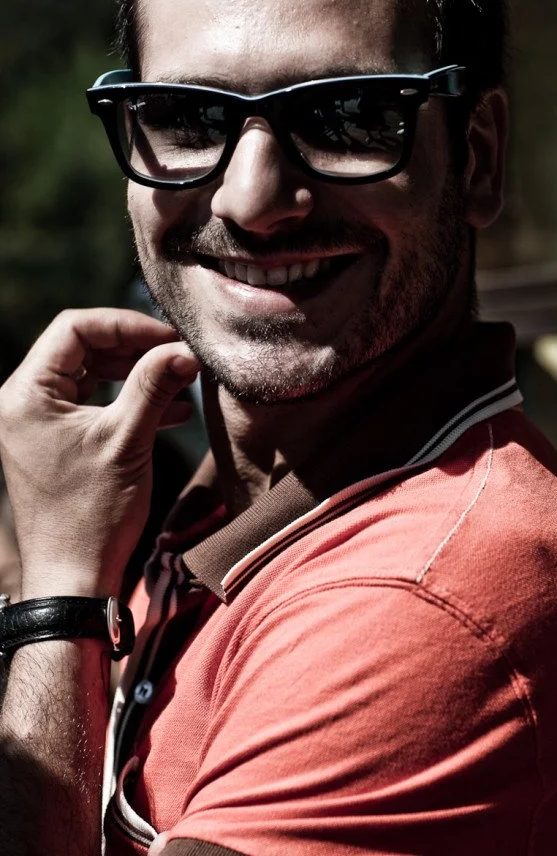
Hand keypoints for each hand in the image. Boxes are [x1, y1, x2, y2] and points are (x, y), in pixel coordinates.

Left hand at [0, 308, 201, 598]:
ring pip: (92, 375)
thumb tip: (185, 349)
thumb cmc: (93, 514)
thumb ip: (154, 387)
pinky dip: (130, 402)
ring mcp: (39, 424)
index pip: (75, 329)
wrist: (74, 578)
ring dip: (137, 375)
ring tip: (181, 382)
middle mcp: (24, 403)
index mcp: (27, 395)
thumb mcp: (127, 442)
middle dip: (136, 349)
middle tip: (179, 355)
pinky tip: (173, 412)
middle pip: (83, 348)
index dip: (126, 325)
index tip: (169, 337)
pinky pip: (93, 405)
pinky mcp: (57, 443)